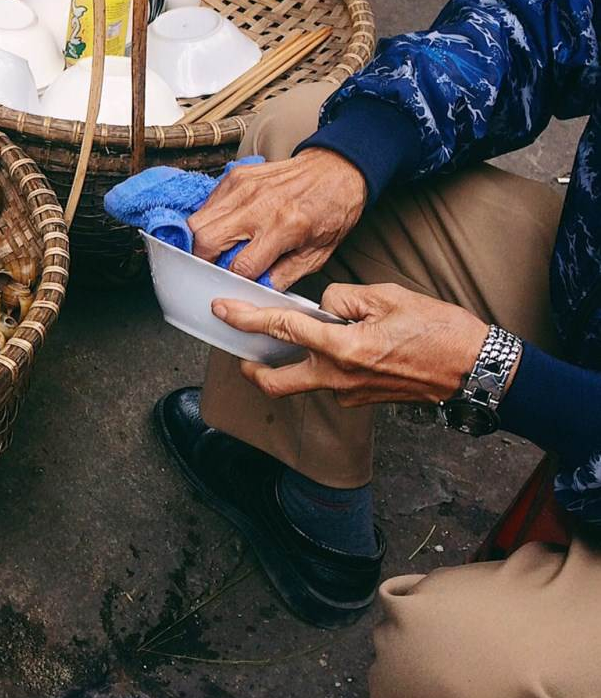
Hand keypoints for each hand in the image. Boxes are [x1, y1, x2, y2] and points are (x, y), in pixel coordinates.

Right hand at [187, 148, 367, 288]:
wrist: (336, 170)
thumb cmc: (331, 210)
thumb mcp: (317, 254)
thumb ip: (284, 275)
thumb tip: (257, 290)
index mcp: (285, 227)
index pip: (241, 265)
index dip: (233, 280)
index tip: (234, 283)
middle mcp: (260, 206)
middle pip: (207, 240)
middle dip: (204, 261)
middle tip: (213, 267)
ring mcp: (244, 188)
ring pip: (198, 221)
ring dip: (200, 240)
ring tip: (214, 249)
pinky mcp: (236, 177)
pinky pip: (206, 204)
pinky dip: (207, 220)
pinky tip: (222, 227)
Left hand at [213, 283, 493, 406]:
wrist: (476, 369)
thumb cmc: (439, 330)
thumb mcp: (388, 296)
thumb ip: (343, 298)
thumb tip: (322, 307)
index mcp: (342, 348)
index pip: (282, 330)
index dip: (247, 320)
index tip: (222, 312)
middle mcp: (339, 378)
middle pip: (277, 381)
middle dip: (252, 369)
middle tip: (242, 354)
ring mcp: (350, 394)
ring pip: (305, 381)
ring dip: (296, 362)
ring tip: (306, 337)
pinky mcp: (363, 401)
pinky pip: (331, 382)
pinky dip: (325, 364)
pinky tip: (340, 346)